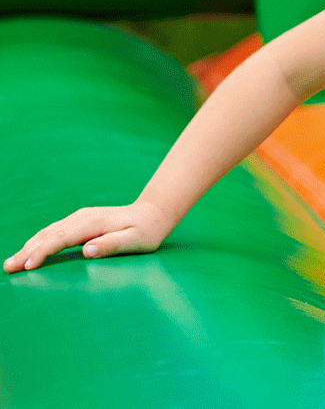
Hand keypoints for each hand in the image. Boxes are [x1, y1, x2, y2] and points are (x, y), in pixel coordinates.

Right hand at [6, 201, 176, 272]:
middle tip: (9, 268)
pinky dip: (38, 242)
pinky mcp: (78, 222)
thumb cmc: (146, 231)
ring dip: (28, 247)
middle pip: (48, 236)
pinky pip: (53, 233)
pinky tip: (28, 252)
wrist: (152, 213)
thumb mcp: (136, 241)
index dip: (43, 252)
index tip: (29, 266)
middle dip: (27, 252)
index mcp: (93, 223)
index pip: (61, 239)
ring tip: (11, 263)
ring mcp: (78, 218)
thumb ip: (113, 245)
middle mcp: (81, 218)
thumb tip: (88, 250)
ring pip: (47, 233)